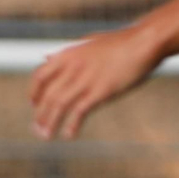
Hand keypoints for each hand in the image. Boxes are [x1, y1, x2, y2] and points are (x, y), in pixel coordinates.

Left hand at [30, 26, 162, 139]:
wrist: (145, 41)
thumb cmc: (119, 42)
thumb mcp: (87, 43)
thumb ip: (66, 52)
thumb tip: (46, 58)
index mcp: (68, 54)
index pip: (40, 76)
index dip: (34, 93)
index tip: (34, 104)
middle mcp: (72, 67)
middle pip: (48, 96)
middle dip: (40, 114)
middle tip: (37, 129)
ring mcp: (86, 80)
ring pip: (59, 105)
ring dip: (50, 123)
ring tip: (46, 136)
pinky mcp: (101, 91)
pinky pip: (80, 112)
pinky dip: (72, 125)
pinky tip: (68, 135)